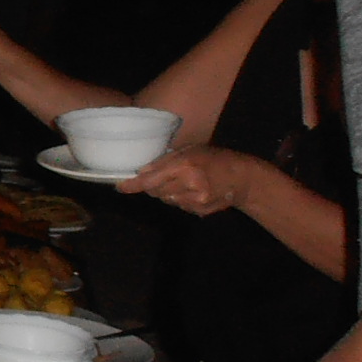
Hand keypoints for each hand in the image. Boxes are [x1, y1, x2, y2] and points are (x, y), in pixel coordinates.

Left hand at [122, 145, 256, 214]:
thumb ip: (165, 161)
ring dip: (167, 192)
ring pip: (166, 199)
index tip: (120, 187)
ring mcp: (195, 200)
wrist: (241, 177)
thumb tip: (141, 171)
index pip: (150, 179)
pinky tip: (193, 191)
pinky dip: (180, 199)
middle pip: (155, 191)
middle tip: (166, 176)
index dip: (133, 184)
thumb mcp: (190, 150)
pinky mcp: (199, 211)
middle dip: (153, 185)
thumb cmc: (214, 159)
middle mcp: (189, 184)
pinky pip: (179, 206)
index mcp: (185, 165)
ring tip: (184, 182)